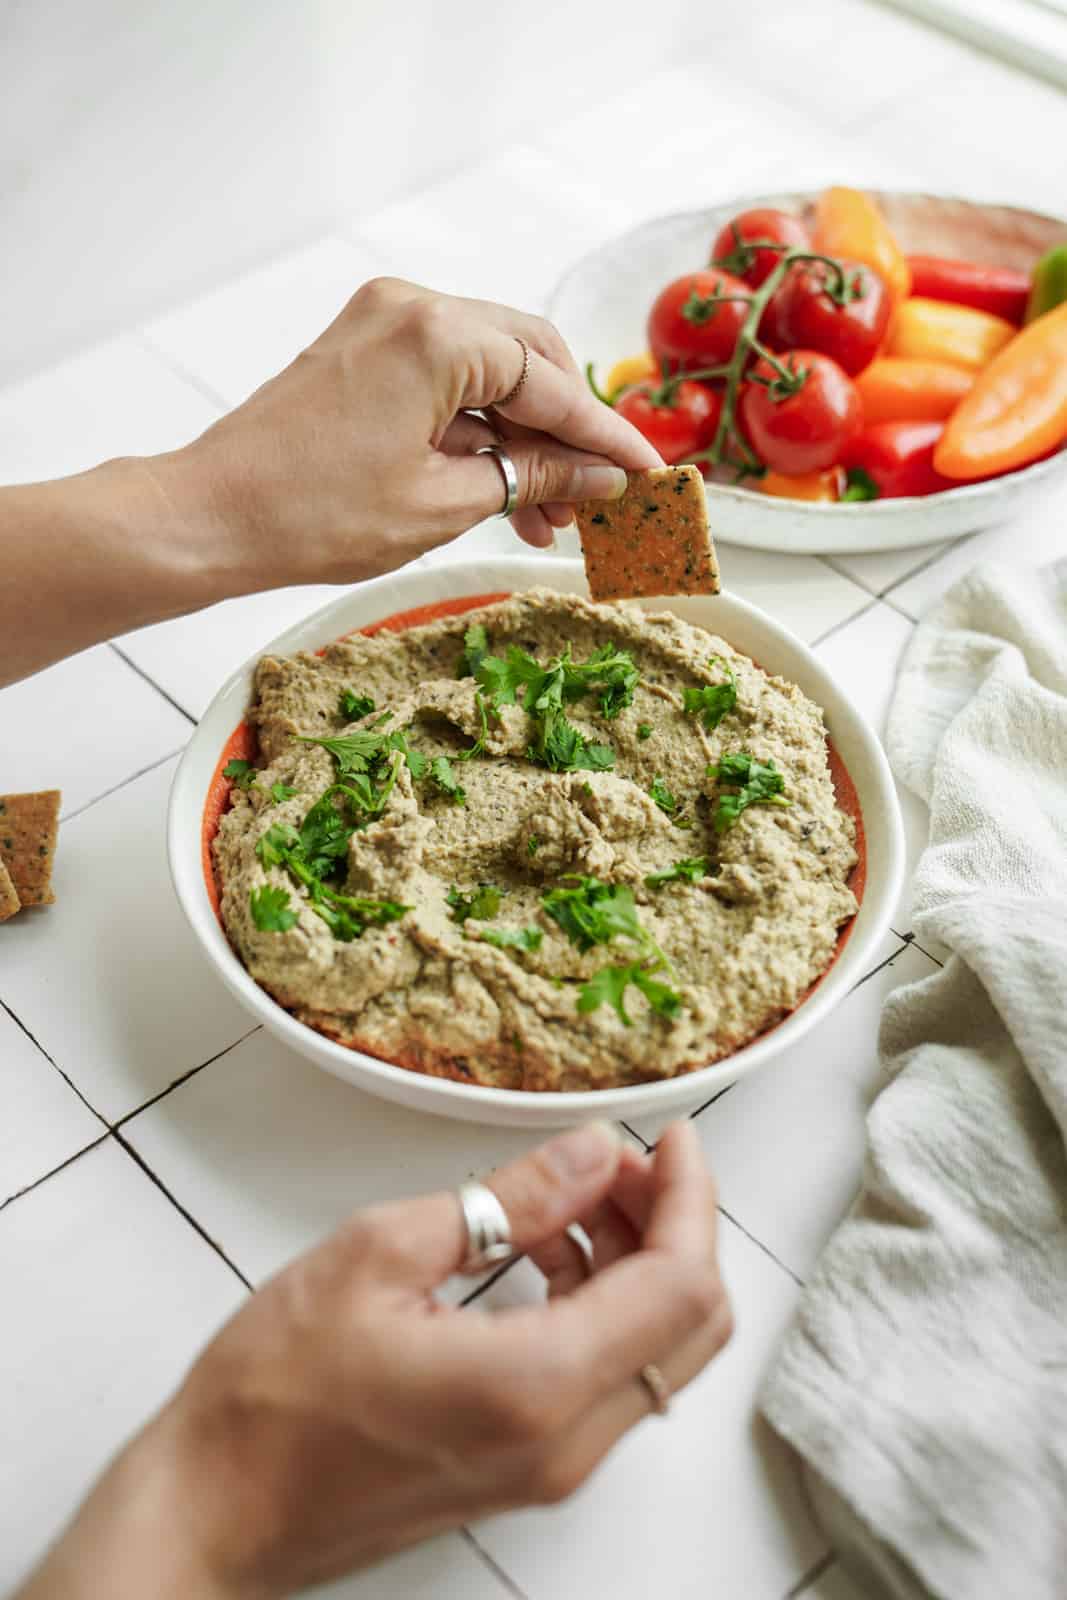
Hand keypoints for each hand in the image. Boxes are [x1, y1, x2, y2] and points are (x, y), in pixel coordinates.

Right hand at [21, 1122, 728, 1598]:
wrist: (214, 1508)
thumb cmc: (273, 1396)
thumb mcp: (381, 1253)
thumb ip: (507, 1199)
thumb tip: (591, 1151)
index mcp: (536, 1385)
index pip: (679, 1286)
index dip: (691, 1198)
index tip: (675, 1137)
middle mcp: (565, 1442)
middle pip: (688, 1325)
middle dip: (672, 1226)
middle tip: (621, 1161)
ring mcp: (549, 1466)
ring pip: (654, 1352)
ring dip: (636, 1262)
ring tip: (574, 1195)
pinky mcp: (525, 1467)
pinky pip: (605, 1379)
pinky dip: (601, 1305)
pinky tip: (542, 1252)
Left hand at [164, 277, 661, 589]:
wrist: (211, 515)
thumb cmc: (311, 513)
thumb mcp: (445, 503)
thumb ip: (535, 477)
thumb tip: (601, 475)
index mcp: (437, 334)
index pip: (552, 384)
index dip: (607, 437)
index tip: (649, 473)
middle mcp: (412, 306)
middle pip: (530, 360)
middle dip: (568, 433)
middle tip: (598, 498)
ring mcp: (383, 322)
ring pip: (491, 373)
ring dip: (524, 440)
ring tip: (549, 517)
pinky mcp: (364, 349)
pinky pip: (448, 381)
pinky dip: (479, 432)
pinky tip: (503, 491)